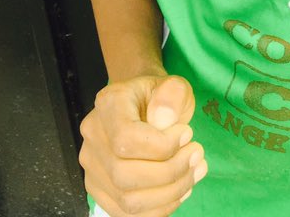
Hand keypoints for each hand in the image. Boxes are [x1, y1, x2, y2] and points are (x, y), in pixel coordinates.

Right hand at [80, 74, 207, 215]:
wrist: (145, 105)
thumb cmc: (160, 96)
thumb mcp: (174, 85)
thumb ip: (173, 94)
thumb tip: (164, 120)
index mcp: (108, 104)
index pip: (126, 139)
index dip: (162, 146)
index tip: (187, 133)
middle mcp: (92, 137)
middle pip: (125, 175)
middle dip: (170, 172)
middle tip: (196, 154)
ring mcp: (93, 167)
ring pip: (128, 200)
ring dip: (170, 193)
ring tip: (195, 171)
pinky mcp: (101, 190)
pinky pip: (129, 214)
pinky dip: (160, 208)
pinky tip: (181, 189)